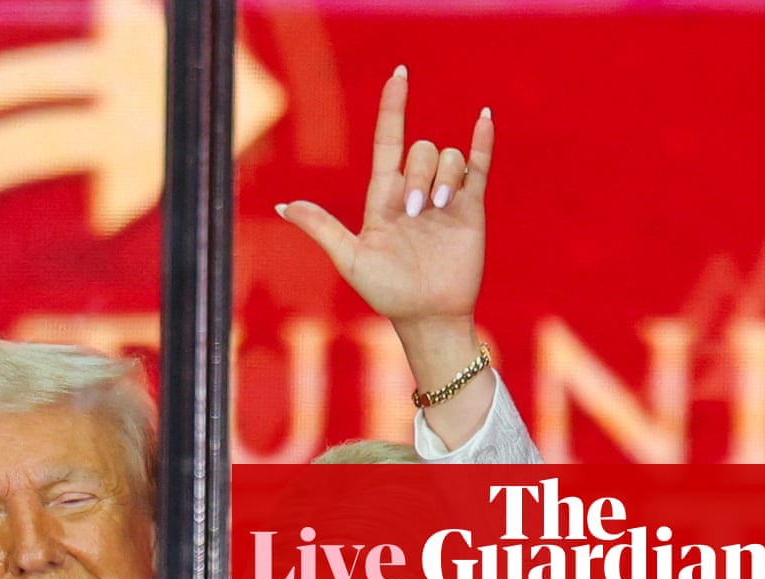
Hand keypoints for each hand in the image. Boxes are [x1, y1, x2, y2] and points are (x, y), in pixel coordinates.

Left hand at [277, 65, 497, 449]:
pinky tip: (482, 117)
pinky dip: (482, 142)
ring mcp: (444, 199)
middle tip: (415, 214)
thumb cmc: (386, 292)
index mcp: (383, 197)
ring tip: (439, 208)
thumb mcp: (349, 258)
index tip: (399, 75)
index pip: (388, 140)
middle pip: (419, 151)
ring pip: (447, 157)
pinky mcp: (471, 209)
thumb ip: (321, 227)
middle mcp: (414, 191)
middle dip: (417, 174)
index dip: (393, 107)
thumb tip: (282, 206)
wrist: (428, 316)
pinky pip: (479, 167)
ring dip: (443, 175)